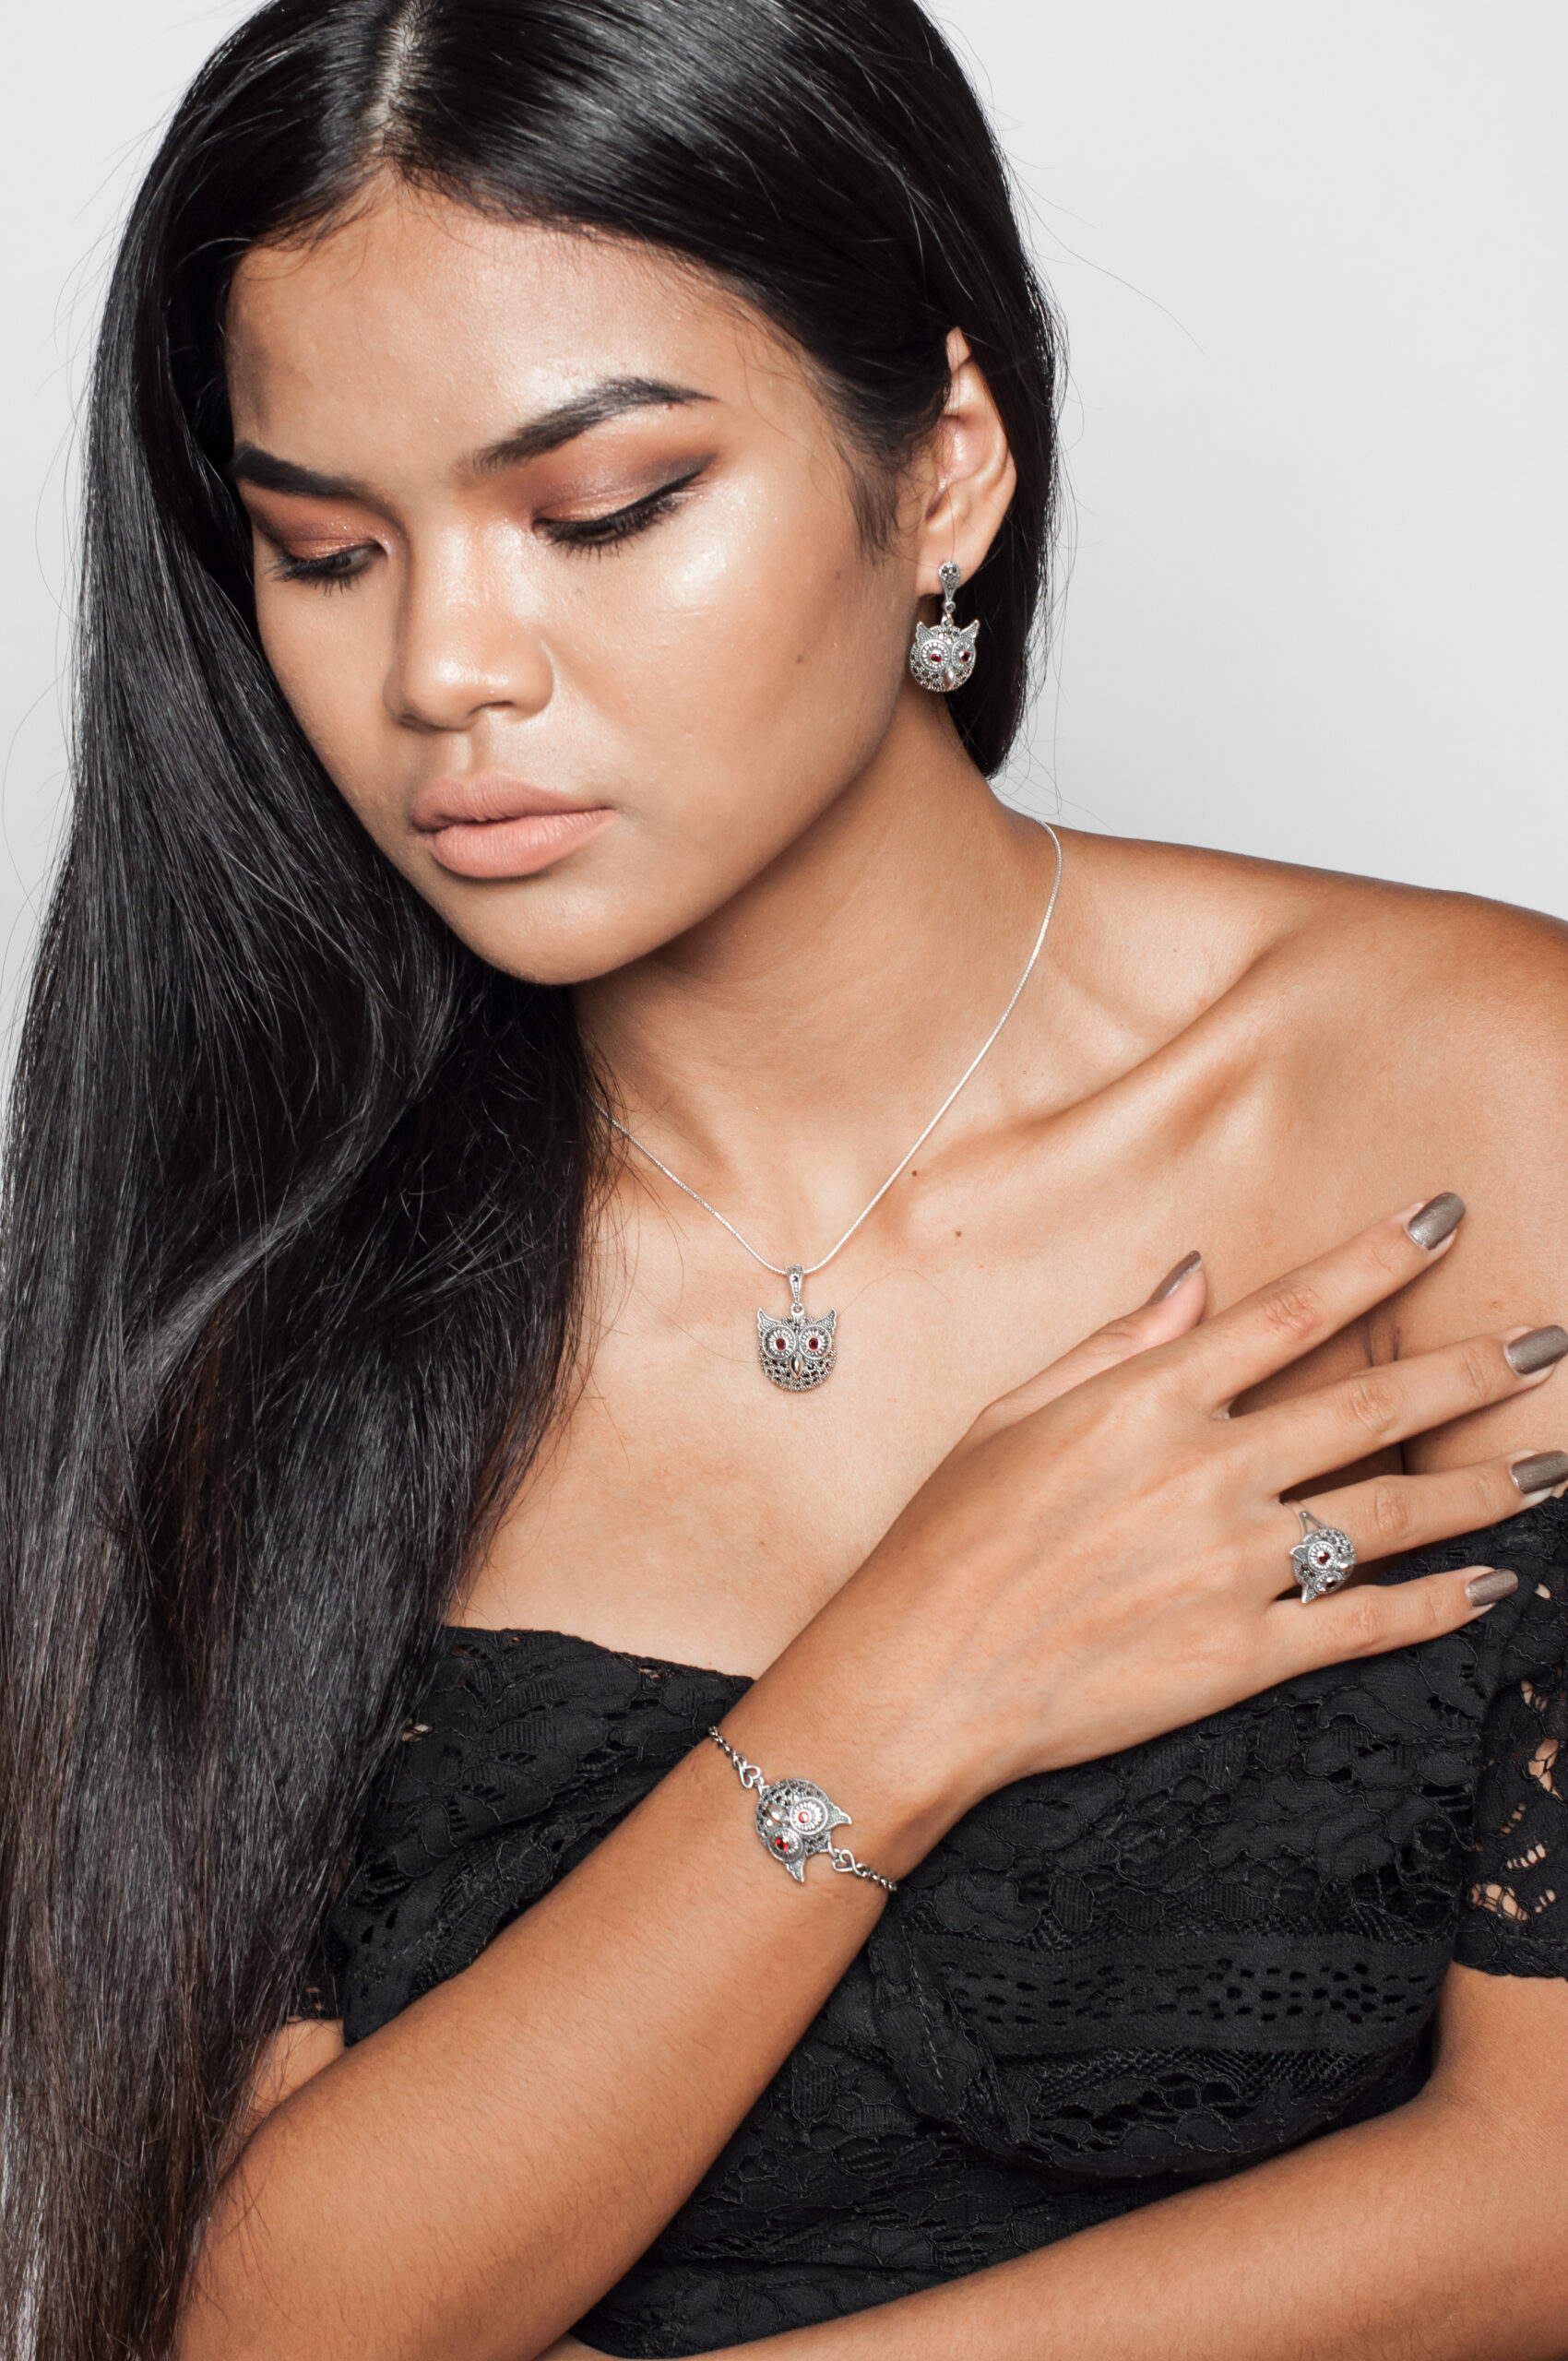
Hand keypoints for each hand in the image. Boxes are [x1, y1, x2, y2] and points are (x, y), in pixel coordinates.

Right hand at [737, 1200, 1565, 1862]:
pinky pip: (1368, 1622)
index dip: (1379, 1260)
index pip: (1293, 1311)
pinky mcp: (1242, 1655)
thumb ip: (1118, 1340)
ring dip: (1487, 1487)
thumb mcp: (1011, 1410)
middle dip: (1476, 1369)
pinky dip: (1443, 1604)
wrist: (918, 1677)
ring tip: (1551, 1468)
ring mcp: (1233, 1566)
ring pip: (1395, 1514)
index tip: (1447, 1220)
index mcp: (1148, 1399)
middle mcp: (1208, 1470)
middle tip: (1551, 1342)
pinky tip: (1499, 1586)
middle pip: (1374, 1405)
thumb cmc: (945, 1538)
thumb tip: (1201, 1277)